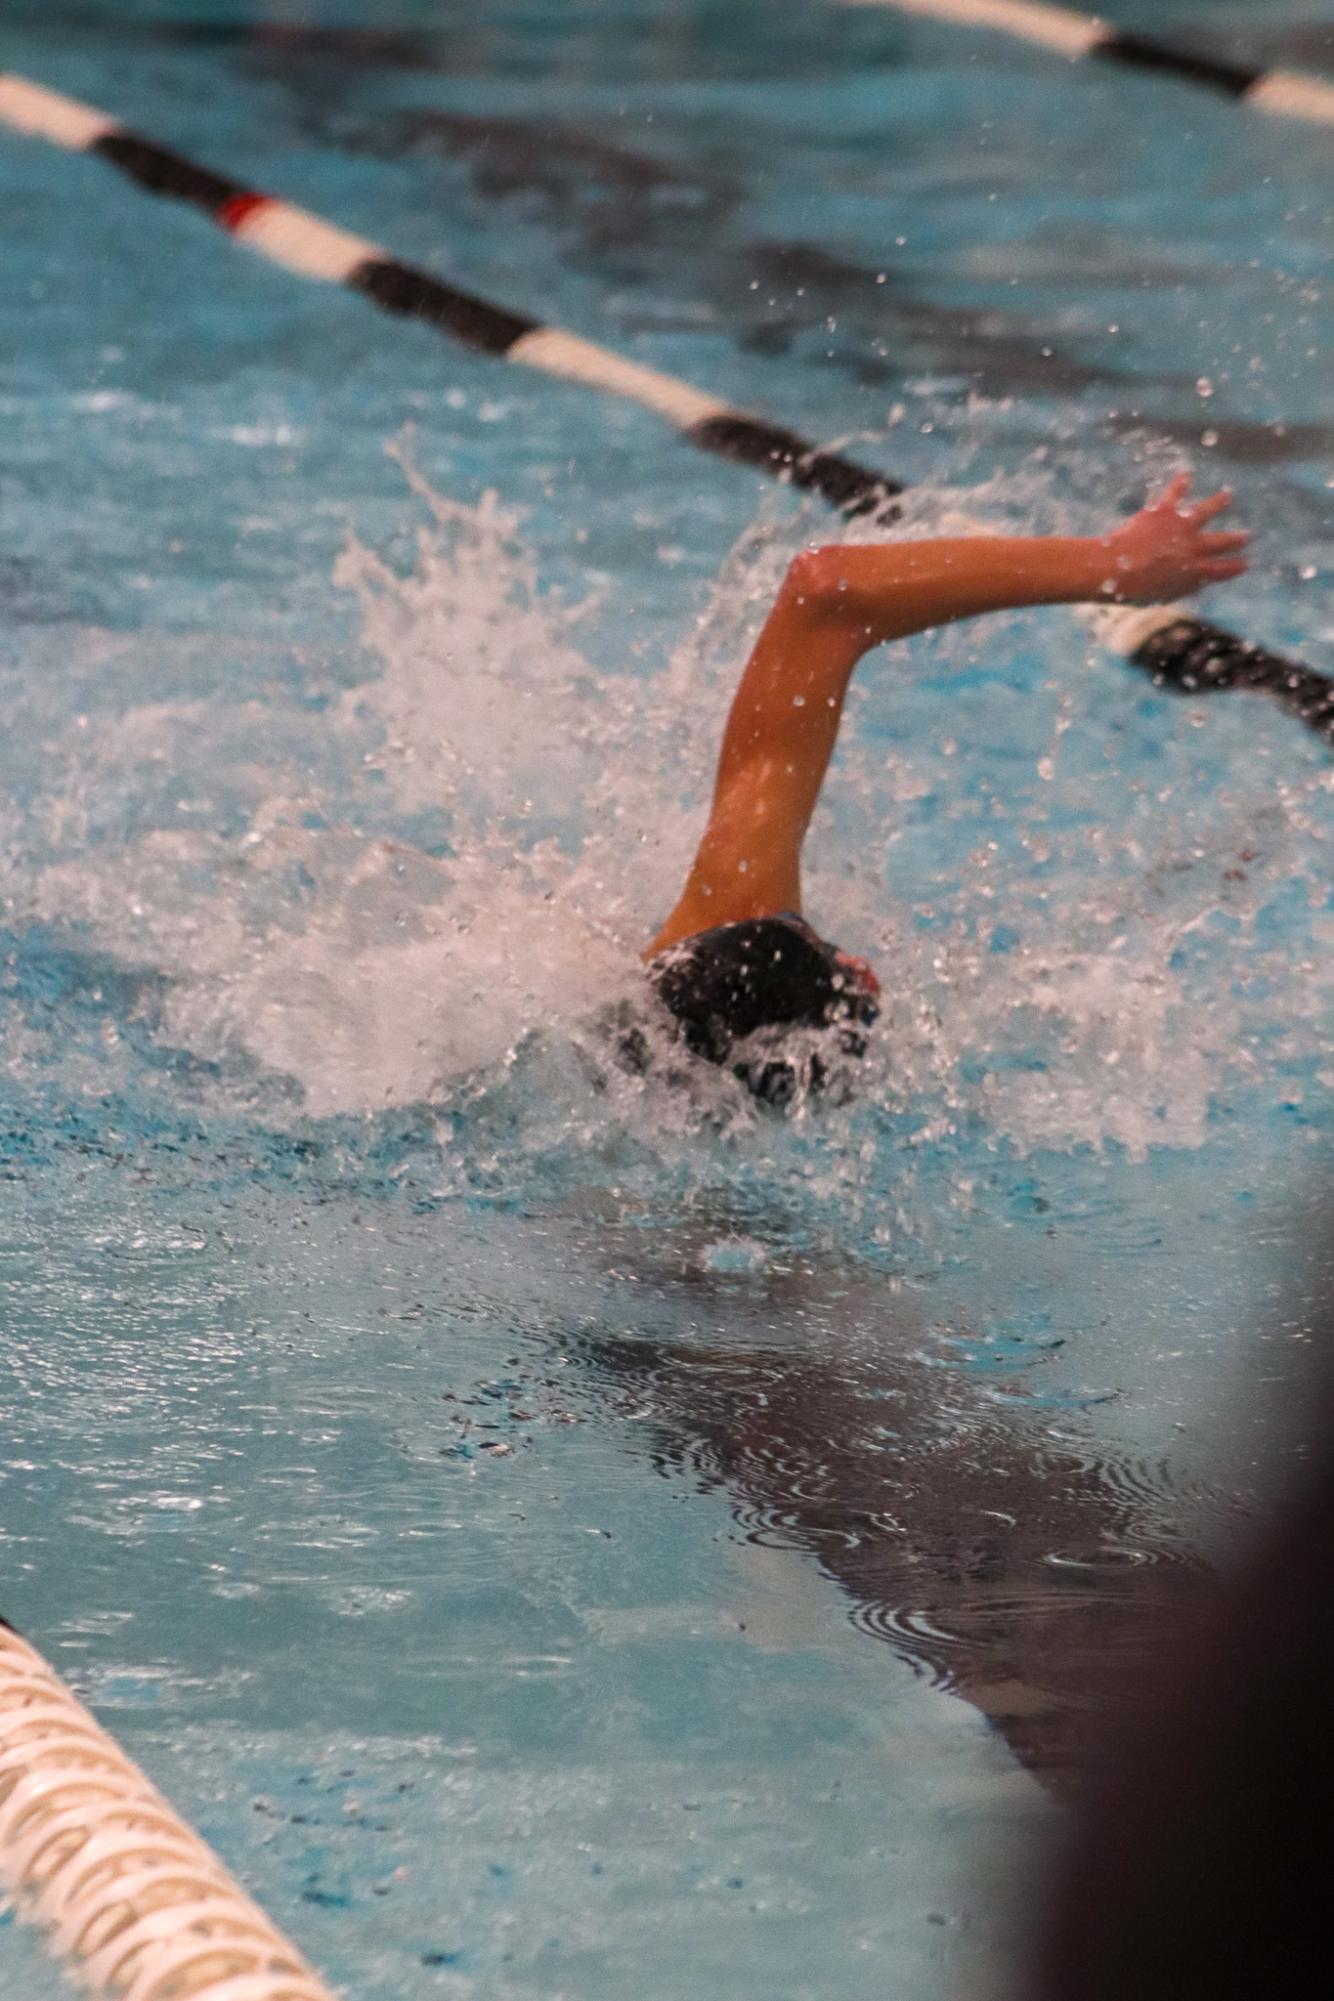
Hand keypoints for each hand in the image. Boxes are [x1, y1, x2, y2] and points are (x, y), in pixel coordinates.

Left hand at [1099, 473, 1248, 604]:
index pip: (1222, 570)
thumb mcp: (1164, 595)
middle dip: (1235, 539)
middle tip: (1246, 536)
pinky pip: (1175, 493)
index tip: (1246, 563)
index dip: (1235, 566)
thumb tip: (1196, 582)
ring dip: (1218, 503)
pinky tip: (1185, 475)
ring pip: (1206, 511)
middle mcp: (1194, 547)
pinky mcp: (1165, 511)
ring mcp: (1181, 527)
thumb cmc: (1135, 590)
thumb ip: (1182, 587)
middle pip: (1221, 542)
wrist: (1116, 569)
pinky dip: (1180, 483)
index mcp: (1195, 572)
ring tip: (1227, 497)